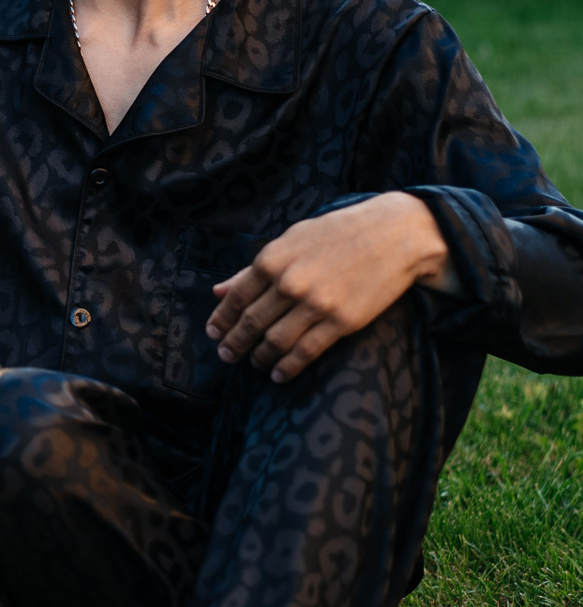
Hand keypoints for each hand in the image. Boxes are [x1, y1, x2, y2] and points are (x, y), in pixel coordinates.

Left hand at [205, 191, 448, 381]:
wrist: (393, 235)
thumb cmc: (338, 233)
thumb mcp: (290, 240)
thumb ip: (253, 269)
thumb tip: (218, 290)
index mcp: (272, 259)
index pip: (236, 298)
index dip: (221, 319)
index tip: (213, 334)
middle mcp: (289, 283)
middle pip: (251, 323)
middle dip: (234, 343)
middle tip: (226, 356)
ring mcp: (316, 305)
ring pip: (276, 341)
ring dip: (259, 356)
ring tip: (254, 363)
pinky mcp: (342, 322)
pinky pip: (307, 351)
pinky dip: (288, 366)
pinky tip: (278, 373)